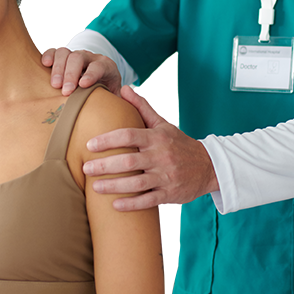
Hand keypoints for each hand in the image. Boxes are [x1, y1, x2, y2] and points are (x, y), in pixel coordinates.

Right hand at [42, 47, 122, 95]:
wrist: (100, 79)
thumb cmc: (106, 92)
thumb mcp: (115, 96)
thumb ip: (118, 103)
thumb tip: (122, 116)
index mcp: (106, 66)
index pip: (98, 66)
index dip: (91, 74)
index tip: (83, 85)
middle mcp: (90, 58)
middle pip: (78, 58)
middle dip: (71, 74)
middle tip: (66, 91)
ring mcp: (75, 56)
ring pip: (65, 53)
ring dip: (59, 68)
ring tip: (54, 85)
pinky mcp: (63, 57)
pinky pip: (54, 52)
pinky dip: (49, 56)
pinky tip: (45, 65)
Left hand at [83, 86, 219, 210]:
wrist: (208, 166)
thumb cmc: (179, 144)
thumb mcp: (162, 124)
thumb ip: (142, 107)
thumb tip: (124, 88)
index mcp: (157, 138)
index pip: (129, 135)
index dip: (108, 140)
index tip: (89, 144)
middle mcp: (161, 156)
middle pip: (129, 161)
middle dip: (105, 165)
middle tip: (85, 168)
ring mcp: (166, 176)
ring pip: (136, 183)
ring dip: (114, 186)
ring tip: (95, 187)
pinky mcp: (170, 193)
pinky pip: (148, 200)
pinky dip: (131, 204)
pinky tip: (115, 205)